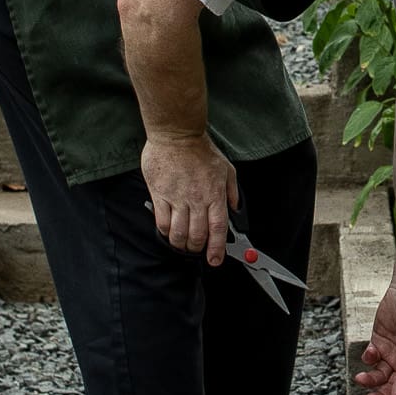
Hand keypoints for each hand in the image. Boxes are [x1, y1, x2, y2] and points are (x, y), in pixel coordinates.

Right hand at [141, 134, 237, 266]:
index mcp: (215, 194)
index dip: (217, 249)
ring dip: (180, 244)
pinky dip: (166, 232)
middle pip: (197, 235)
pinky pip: (162, 222)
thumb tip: (235, 208)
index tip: (215, 260)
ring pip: (178, 233)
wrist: (177, 134)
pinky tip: (168, 230)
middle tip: (195, 249)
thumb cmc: (201, 149)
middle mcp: (197, 199)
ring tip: (181, 244)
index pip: (217, 229)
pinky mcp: (160, 194)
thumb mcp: (226, 168)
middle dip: (197, 249)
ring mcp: (177, 198)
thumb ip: (231, 191)